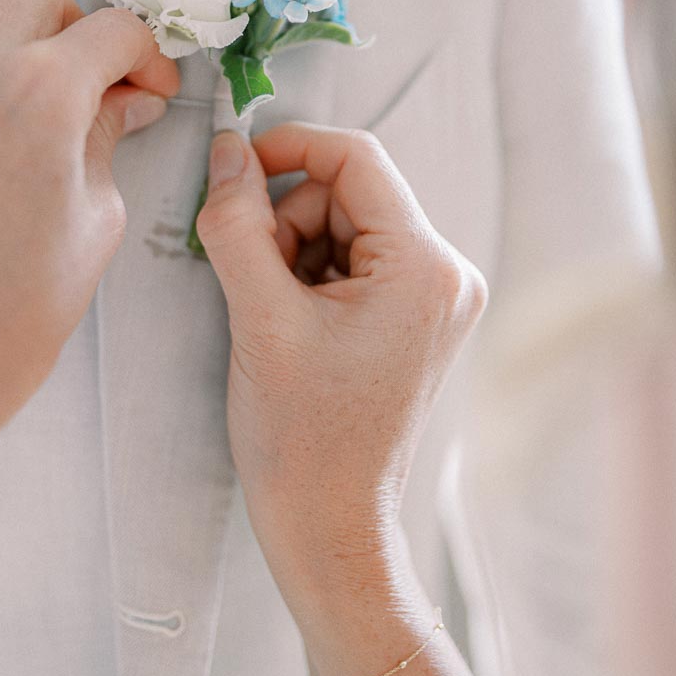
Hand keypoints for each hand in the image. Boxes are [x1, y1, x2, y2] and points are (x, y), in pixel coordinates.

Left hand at [0, 0, 177, 568]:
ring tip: (43, 126)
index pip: (114, 28)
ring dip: (24, 59)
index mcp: (41, 90)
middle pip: (41, 2)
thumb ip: (108, 138)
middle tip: (103, 91)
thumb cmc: (16, 308)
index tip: (153, 89)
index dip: (148, 56)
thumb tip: (123, 101)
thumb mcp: (95, 218)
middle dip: (83, 35)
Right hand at [196, 123, 486, 620]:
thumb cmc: (302, 439)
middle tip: (255, 282)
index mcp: (426, 267)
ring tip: (274, 316)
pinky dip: (311, 275)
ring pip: (346, 226)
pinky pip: (355, 260)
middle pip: (348, 194)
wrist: (329, 526)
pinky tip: (294, 326)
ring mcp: (437, 299)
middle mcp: (447, 274)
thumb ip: (238, 222)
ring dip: (294, 250)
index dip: (289, 149)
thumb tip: (227, 151)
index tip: (235, 166)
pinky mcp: (417, 318)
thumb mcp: (258, 317)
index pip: (356, 159)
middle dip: (287, 222)